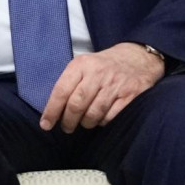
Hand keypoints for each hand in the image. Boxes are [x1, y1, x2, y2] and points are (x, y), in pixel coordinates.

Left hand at [40, 43, 164, 132]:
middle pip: (77, 105)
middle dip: (68, 121)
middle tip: (66, 127)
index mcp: (81, 65)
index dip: (52, 111)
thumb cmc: (103, 66)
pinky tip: (101, 118)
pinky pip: (111, 117)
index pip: (61, 91)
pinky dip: (103, 122)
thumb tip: (52, 110)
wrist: (138, 57)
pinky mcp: (131, 95)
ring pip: (94, 113)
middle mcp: (98, 74)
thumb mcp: (83, 65)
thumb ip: (69, 83)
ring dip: (86, 123)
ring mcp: (115, 84)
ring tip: (84, 123)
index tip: (45, 124)